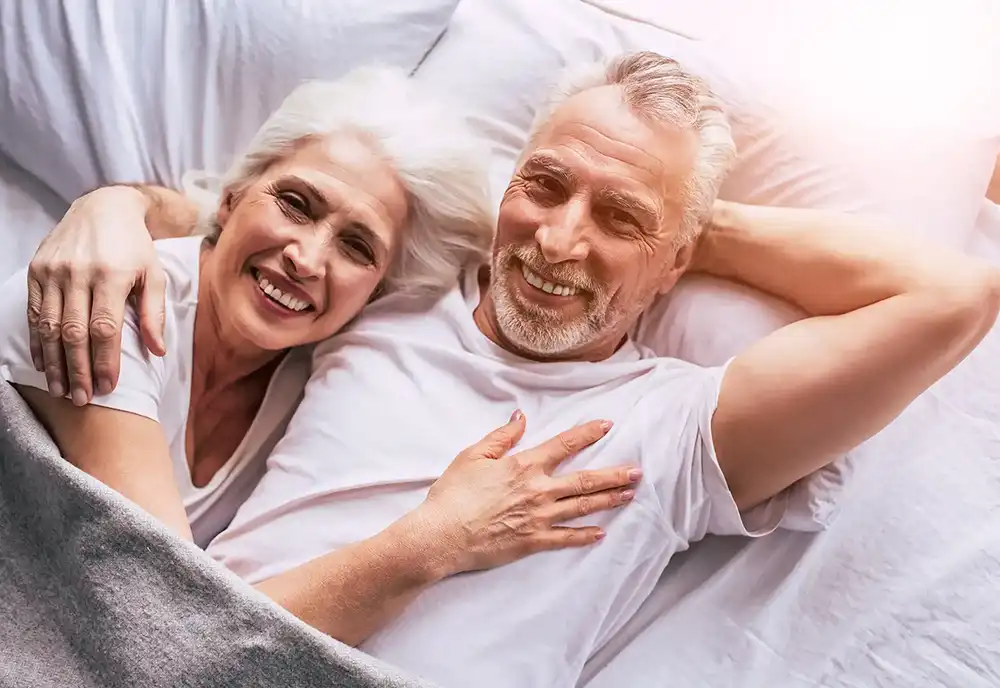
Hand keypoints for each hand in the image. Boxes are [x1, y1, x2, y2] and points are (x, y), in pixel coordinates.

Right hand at [26, 186, 166, 404]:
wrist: (103, 207)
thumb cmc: (135, 247)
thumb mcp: (154, 274)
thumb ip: (154, 313)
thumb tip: (157, 351)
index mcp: (110, 275)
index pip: (104, 328)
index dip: (105, 361)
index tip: (108, 387)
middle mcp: (78, 273)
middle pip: (74, 332)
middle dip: (78, 370)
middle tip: (83, 399)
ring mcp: (53, 271)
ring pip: (49, 326)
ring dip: (55, 362)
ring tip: (62, 390)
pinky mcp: (37, 270)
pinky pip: (34, 312)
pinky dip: (38, 340)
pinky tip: (44, 363)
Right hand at [413, 411, 640, 576]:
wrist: (442, 534)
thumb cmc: (453, 494)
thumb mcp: (473, 455)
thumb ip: (501, 436)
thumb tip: (522, 417)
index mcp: (524, 465)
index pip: (564, 445)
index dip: (588, 434)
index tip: (607, 426)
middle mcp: (539, 490)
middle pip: (585, 480)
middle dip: (614, 474)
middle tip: (637, 472)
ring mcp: (539, 518)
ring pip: (583, 507)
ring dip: (609, 500)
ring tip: (629, 495)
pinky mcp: (534, 541)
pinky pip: (566, 538)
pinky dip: (585, 536)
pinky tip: (601, 533)